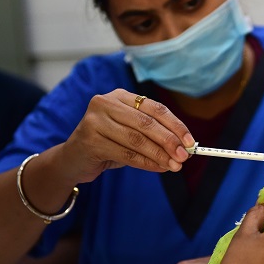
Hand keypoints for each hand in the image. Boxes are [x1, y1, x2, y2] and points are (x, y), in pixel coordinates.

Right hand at [59, 88, 194, 183]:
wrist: (73, 159)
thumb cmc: (108, 144)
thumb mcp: (131, 134)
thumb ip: (154, 136)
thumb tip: (183, 147)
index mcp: (120, 96)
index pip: (155, 108)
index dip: (175, 125)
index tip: (190, 141)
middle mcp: (105, 103)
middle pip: (147, 123)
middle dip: (169, 141)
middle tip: (184, 156)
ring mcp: (95, 121)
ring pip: (137, 140)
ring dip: (159, 154)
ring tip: (174, 165)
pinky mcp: (90, 141)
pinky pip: (126, 154)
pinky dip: (146, 162)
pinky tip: (158, 167)